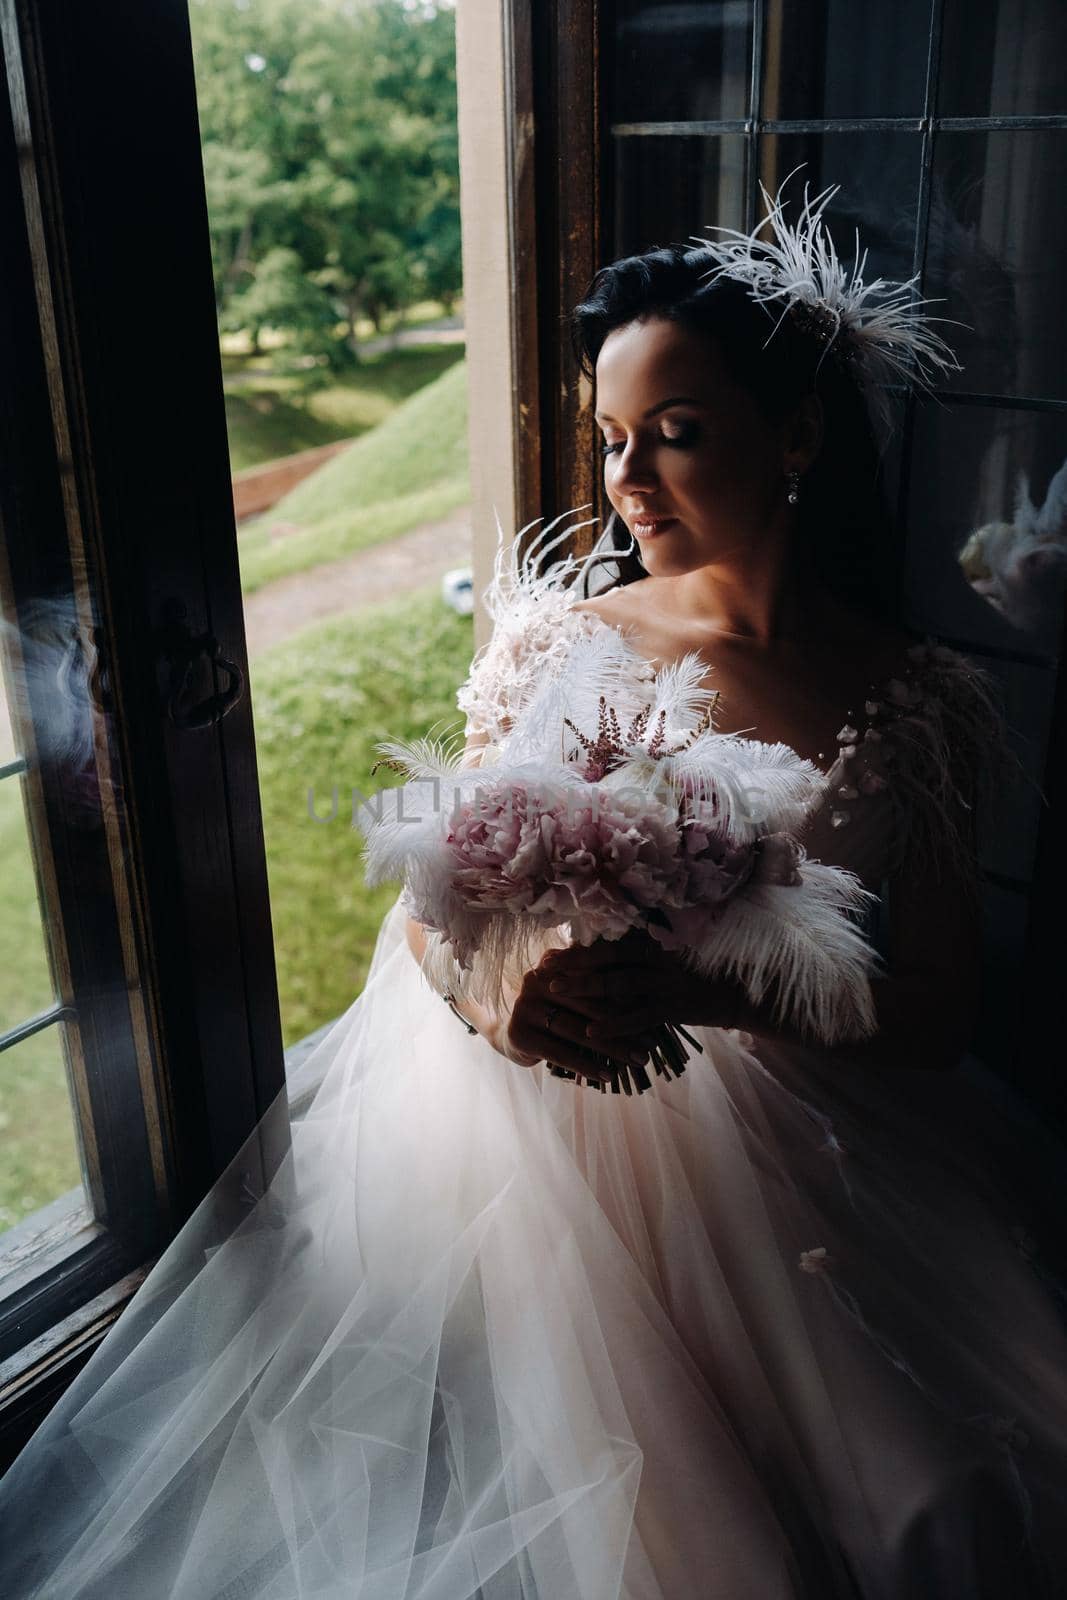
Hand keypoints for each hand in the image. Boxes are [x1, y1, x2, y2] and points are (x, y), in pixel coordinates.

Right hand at [500, 955, 664, 1083]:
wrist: (512, 1035)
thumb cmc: (556, 1012)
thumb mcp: (574, 993)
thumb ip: (600, 986)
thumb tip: (650, 993)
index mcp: (555, 962)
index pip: (596, 977)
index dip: (627, 995)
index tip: (655, 1012)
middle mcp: (537, 979)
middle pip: (590, 1005)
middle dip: (625, 1026)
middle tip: (652, 1042)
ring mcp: (524, 1006)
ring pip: (579, 1031)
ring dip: (613, 1048)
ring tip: (638, 1060)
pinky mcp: (520, 1034)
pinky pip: (561, 1053)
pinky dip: (587, 1066)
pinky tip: (608, 1076)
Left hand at [535, 929, 749, 1051]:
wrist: (739, 994)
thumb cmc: (699, 977)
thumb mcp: (670, 960)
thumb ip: (640, 958)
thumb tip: (601, 957)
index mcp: (656, 944)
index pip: (610, 941)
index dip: (579, 946)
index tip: (551, 951)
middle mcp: (658, 958)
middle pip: (608, 956)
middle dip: (573, 962)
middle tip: (544, 969)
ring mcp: (666, 982)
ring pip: (618, 983)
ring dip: (585, 987)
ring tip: (556, 992)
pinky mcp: (674, 1008)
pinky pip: (638, 1017)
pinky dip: (614, 1025)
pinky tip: (590, 1033)